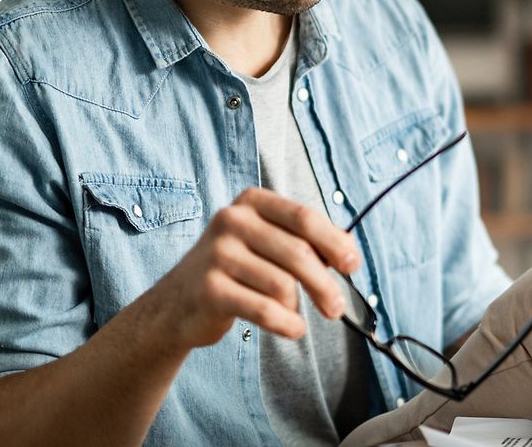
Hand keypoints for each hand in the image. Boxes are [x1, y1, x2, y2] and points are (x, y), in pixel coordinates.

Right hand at [143, 187, 361, 350]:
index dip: (335, 243)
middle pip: (299, 253)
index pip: (304, 218)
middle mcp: (232, 220)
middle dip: (325, 284)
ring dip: (297, 307)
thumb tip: (349, 251)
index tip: (352, 265)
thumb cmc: (237, 270)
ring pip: (283, 284)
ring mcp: (217, 253)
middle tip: (336, 308)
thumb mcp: (268, 244)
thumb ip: (306, 242)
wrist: (178, 302)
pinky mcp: (209, 288)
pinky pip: (263, 308)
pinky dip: (286, 323)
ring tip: (294, 315)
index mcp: (252, 202)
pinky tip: (294, 329)